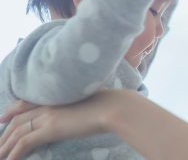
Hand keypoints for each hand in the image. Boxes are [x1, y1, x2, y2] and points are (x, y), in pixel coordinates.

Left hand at [0, 90, 122, 159]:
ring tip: (0, 157)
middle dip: (4, 134)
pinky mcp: (51, 129)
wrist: (113, 107)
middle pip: (18, 119)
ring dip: (5, 146)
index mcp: (57, 96)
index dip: (11, 110)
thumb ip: (76, 108)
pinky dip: (13, 153)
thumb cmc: (109, 105)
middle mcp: (49, 104)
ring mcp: (49, 116)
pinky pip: (24, 143)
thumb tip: (75, 117)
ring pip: (17, 132)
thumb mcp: (89, 102)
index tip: (2, 118)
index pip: (26, 103)